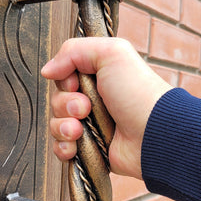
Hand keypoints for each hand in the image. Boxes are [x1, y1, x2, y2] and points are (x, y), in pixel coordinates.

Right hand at [41, 37, 170, 179]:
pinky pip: (61, 148)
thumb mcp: (111, 53)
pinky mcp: (90, 150)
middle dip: (65, 105)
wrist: (153, 134)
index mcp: (99, 77)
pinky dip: (64, 147)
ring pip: (56, 125)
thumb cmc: (138, 92)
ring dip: (63, 127)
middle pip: (57, 100)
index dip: (65, 81)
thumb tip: (47, 70)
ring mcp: (91, 126)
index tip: (77, 83)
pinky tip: (75, 145)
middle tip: (86, 108)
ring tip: (80, 130)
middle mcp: (94, 100)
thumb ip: (74, 50)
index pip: (64, 76)